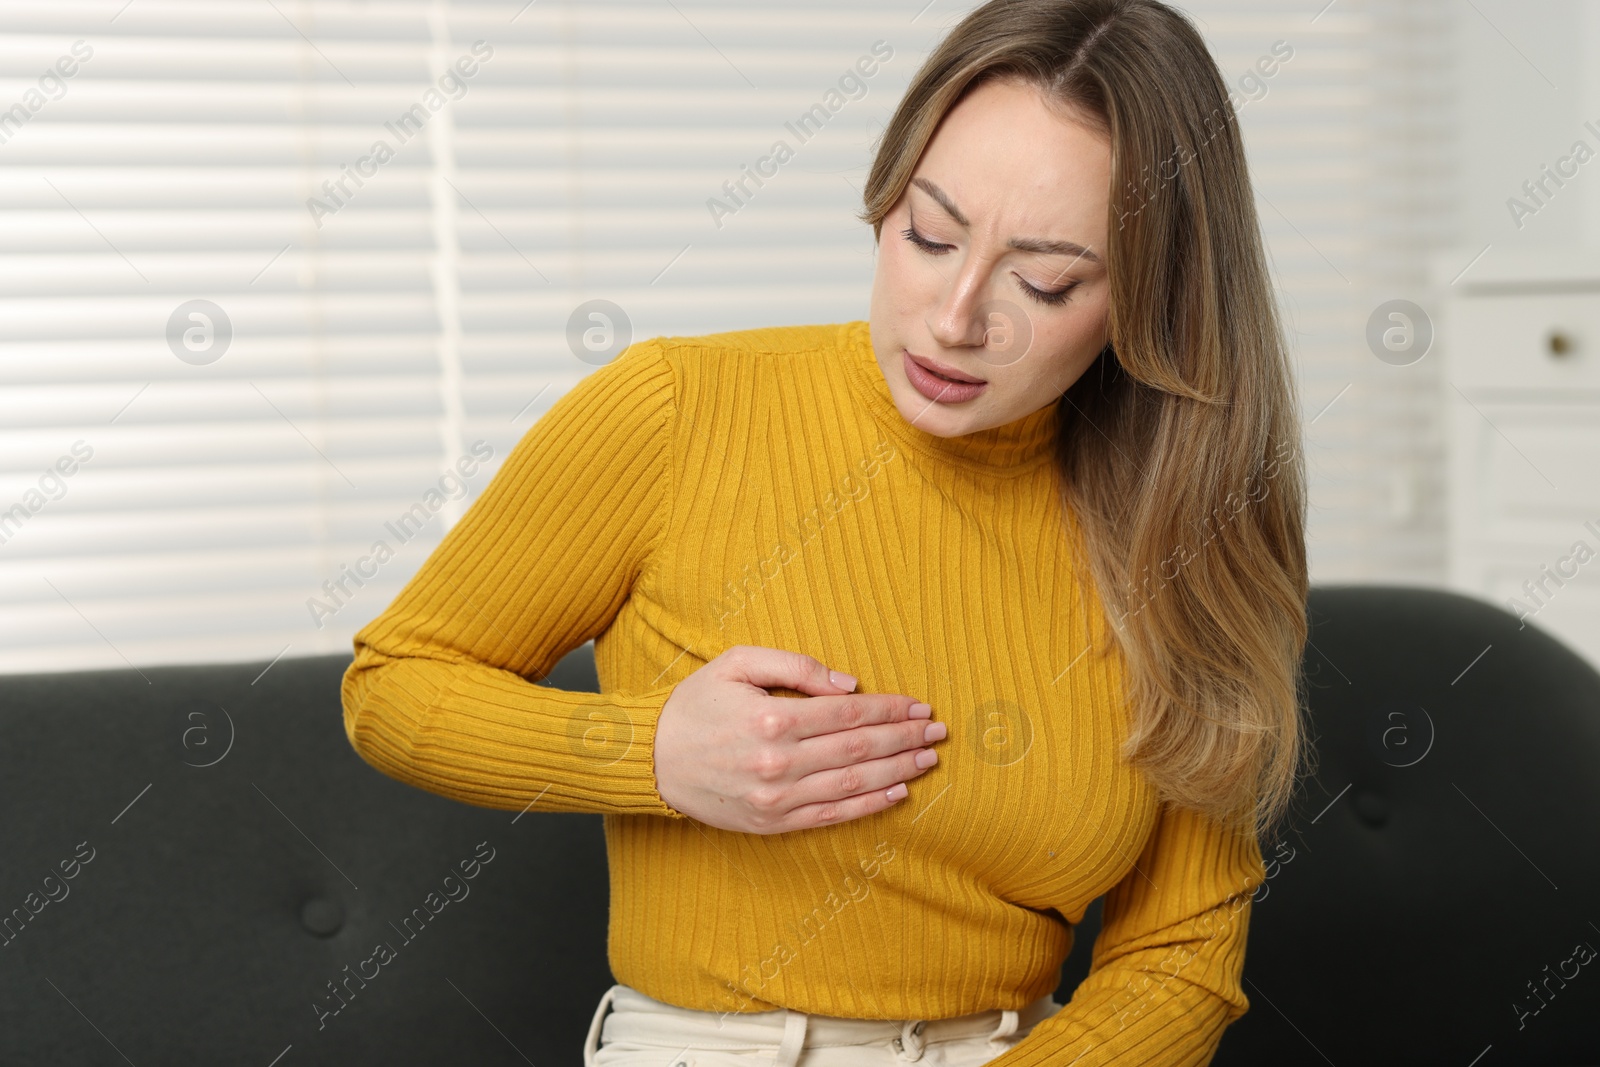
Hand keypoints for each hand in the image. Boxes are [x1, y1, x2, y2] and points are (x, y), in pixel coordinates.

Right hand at [653, 645, 943, 833]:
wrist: (649, 759)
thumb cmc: (695, 705)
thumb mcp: (737, 663)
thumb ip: (796, 666)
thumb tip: (849, 685)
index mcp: (773, 719)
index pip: (849, 714)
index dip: (890, 709)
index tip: (920, 706)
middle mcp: (779, 762)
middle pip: (859, 749)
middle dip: (905, 739)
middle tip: (939, 732)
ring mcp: (776, 798)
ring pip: (853, 785)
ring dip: (897, 771)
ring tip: (927, 760)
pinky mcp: (771, 823)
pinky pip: (831, 815)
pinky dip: (868, 807)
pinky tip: (897, 794)